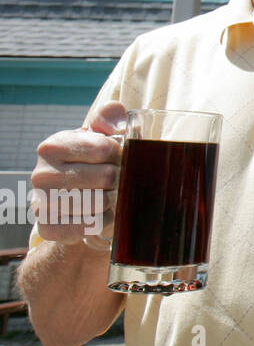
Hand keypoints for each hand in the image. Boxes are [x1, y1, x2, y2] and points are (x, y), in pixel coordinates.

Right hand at [30, 101, 126, 243]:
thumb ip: (109, 118)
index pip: (104, 148)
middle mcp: (41, 174)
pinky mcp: (47, 227)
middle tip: (120, 178)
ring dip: (114, 200)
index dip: (120, 153)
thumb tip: (118, 126)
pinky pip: (88, 227)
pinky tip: (102, 213)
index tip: (118, 156)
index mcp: (52, 146)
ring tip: (112, 194)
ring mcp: (41, 203)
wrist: (73, 195)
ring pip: (99, 203)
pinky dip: (103, 221)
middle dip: (121, 178)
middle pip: (105, 177)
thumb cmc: (91, 159)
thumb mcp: (99, 132)